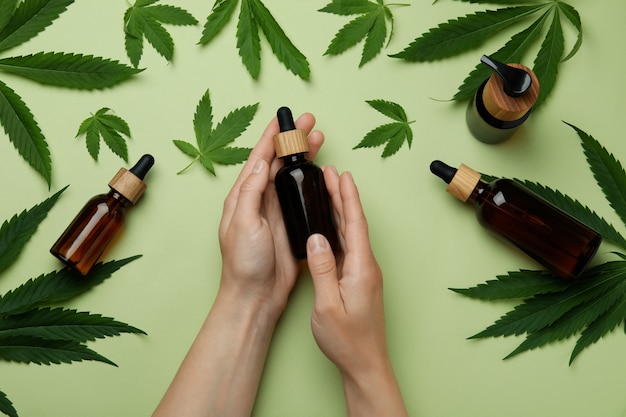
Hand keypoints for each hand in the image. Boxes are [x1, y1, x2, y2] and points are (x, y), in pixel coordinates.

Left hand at [218, 112, 323, 319]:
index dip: (272, 136)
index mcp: (244, 196)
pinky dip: (312, 181)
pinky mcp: (292, 223)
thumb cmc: (244, 263)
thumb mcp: (242, 221)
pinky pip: (303, 195)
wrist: (258, 295)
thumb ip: (251, 190)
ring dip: (304, 156)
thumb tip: (259, 160)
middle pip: (278, 161)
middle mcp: (260, 199)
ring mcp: (277, 211)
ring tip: (319, 138)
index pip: (258, 158)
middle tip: (310, 122)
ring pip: (292, 175)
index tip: (284, 117)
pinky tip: (321, 172)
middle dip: (294, 140)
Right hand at [307, 168, 407, 416]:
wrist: (365, 363)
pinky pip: (348, 247)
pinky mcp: (358, 280)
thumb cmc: (347, 340)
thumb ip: (321, 268)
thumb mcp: (327, 305)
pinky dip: (338, 230)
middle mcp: (366, 266)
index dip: (347, 197)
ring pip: (351, 234)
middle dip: (342, 197)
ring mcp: (363, 273)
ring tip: (329, 191)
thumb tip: (315, 237)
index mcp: (361, 268)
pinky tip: (328, 225)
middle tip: (330, 174)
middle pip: (353, 223)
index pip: (354, 224)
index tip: (340, 175)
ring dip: (340, 211)